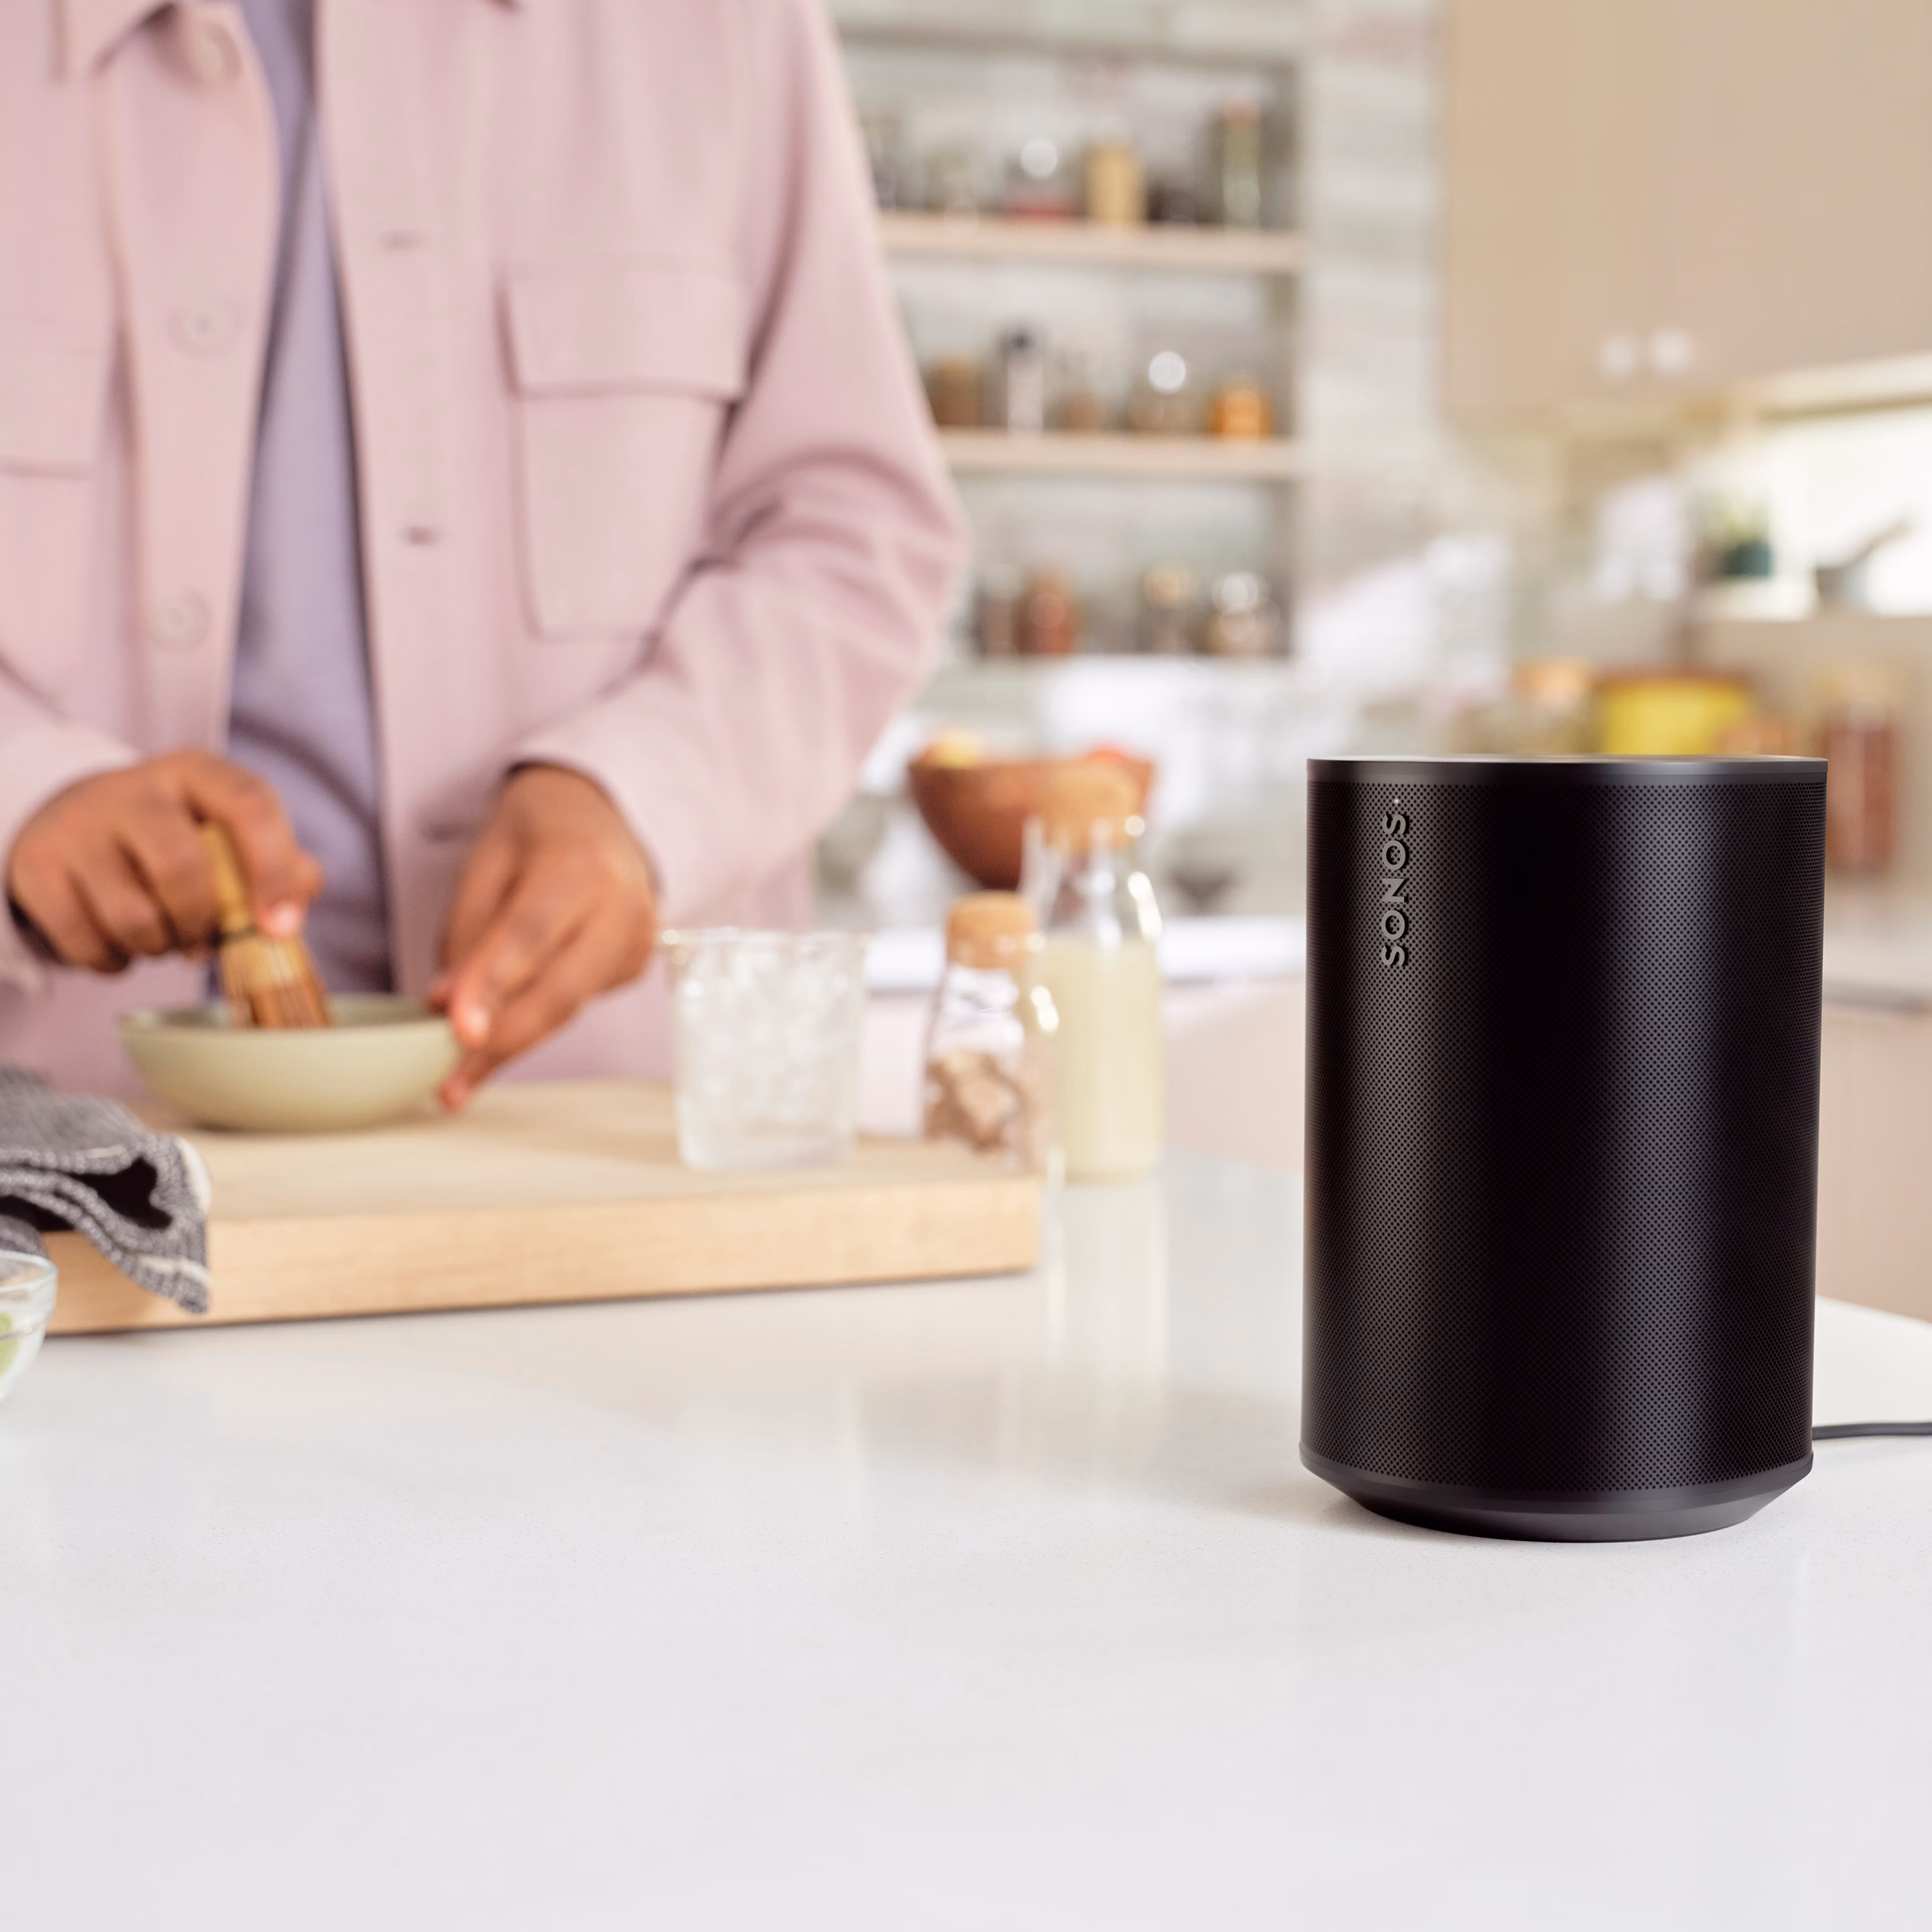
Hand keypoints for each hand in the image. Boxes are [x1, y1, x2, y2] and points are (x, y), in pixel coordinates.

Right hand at [7, 751, 322, 972]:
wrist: (75, 820)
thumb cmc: (174, 835)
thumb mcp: (227, 832)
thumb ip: (282, 861)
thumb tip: (305, 890)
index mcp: (196, 772)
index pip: (249, 805)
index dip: (272, 871)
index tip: (279, 926)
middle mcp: (134, 789)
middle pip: (181, 869)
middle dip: (203, 923)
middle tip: (204, 940)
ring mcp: (78, 826)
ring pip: (133, 916)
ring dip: (160, 947)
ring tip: (164, 938)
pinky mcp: (37, 867)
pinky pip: (86, 940)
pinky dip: (114, 961)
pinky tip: (123, 946)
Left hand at [433, 765, 658, 1106]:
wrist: (595, 815)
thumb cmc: (532, 836)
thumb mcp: (484, 864)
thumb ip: (468, 933)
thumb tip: (448, 1007)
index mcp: (580, 863)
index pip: (530, 935)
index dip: (493, 987)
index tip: (457, 1031)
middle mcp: (623, 904)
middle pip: (560, 989)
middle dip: (502, 1041)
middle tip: (449, 1082)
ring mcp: (638, 939)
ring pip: (569, 1009)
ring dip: (511, 1045)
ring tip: (459, 1078)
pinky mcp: (635, 965)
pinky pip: (577, 1005)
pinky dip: (533, 1024)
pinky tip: (500, 1036)